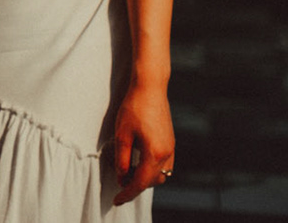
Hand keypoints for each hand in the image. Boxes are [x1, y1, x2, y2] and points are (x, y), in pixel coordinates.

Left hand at [110, 82, 175, 204]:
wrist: (150, 87)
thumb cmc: (134, 108)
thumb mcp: (122, 134)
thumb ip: (122, 159)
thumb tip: (122, 177)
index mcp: (155, 153)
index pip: (140, 182)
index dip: (127, 194)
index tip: (116, 200)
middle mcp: (167, 153)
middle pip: (152, 181)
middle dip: (136, 186)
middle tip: (120, 184)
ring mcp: (171, 147)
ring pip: (160, 174)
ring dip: (145, 178)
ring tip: (128, 173)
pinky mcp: (170, 141)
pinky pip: (164, 164)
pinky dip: (152, 168)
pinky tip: (139, 162)